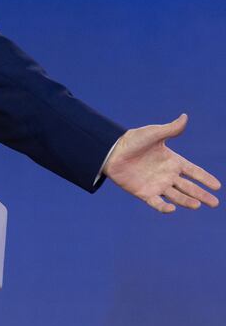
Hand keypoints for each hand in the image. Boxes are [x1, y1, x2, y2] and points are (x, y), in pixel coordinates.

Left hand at [104, 114, 219, 212]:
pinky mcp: (144, 193)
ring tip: (197, 205)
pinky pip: (156, 203)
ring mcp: (156, 185)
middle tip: (215, 203)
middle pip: (189, 187)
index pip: (193, 171)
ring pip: (176, 196)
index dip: (205, 178)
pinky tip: (172, 209)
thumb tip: (185, 116)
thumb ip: (170, 129)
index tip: (218, 186)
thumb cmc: (132, 140)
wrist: (110, 151)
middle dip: (202, 195)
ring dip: (187, 201)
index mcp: (172, 161)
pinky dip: (164, 208)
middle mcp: (167, 175)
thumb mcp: (153, 134)